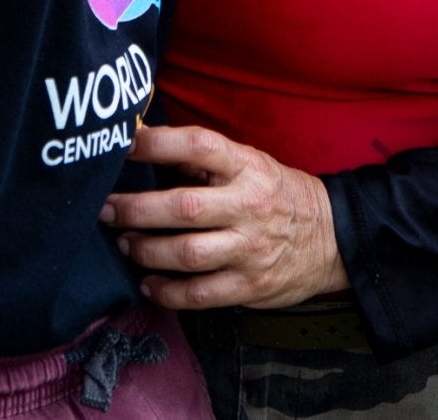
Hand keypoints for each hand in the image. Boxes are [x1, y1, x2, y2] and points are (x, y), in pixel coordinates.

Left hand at [100, 125, 349, 308]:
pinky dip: (167, 292)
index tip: (123, 145)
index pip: (199, 146)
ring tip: (125, 244)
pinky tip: (148, 283)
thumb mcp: (250, 163)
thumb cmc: (277, 194)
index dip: (157, 144)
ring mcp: (250, 249)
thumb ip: (202, 159)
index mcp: (247, 167)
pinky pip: (199, 295)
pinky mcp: (250, 286)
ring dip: (145, 250)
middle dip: (135, 210)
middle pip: (183, 208)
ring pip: (186, 254)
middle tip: (105, 210)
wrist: (332, 237)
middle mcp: (249, 206)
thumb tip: (142, 143)